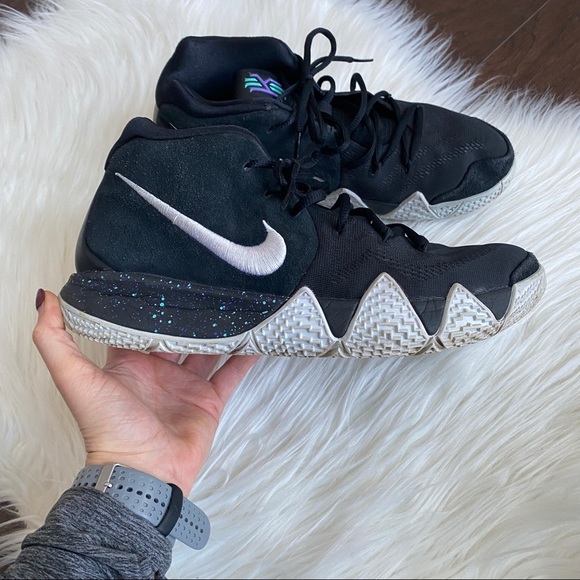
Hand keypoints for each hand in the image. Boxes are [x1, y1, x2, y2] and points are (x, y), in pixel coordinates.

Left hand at [32, 289, 258, 493]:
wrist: (142, 474)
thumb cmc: (108, 428)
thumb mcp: (75, 378)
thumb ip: (55, 340)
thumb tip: (46, 298)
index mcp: (130, 364)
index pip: (140, 326)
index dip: (150, 305)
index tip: (164, 278)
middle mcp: (159, 372)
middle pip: (178, 335)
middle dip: (190, 314)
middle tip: (207, 285)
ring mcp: (186, 387)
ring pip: (208, 350)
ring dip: (220, 331)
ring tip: (234, 305)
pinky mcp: (209, 402)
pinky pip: (231, 374)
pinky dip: (244, 357)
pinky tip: (256, 338)